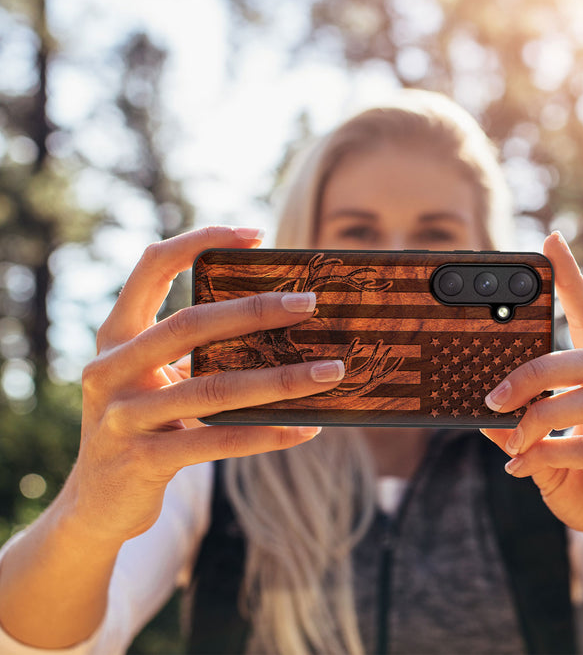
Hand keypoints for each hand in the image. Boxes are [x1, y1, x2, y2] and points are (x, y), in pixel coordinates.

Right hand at [64, 226, 344, 544]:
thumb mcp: (153, 379)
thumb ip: (192, 352)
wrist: (96, 503)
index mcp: (116, 336)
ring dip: (281, 379)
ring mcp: (122, 417)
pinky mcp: (142, 461)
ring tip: (330, 371)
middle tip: (309, 303)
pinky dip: (267, 434)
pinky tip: (307, 428)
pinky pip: (217, 442)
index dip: (199, 240)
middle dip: (255, 310)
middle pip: (190, 324)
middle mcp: (111, 369)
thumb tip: (278, 328)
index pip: (152, 267)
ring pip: (213, 388)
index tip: (256, 234)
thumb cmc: (142, 425)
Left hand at [481, 231, 582, 578]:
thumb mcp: (546, 455)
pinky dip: (549, 454)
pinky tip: (524, 468)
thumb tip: (481, 414)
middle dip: (536, 370)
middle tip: (493, 395)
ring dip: (540, 415)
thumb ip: (519, 432)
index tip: (552, 243)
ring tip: (511, 438)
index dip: (574, 282)